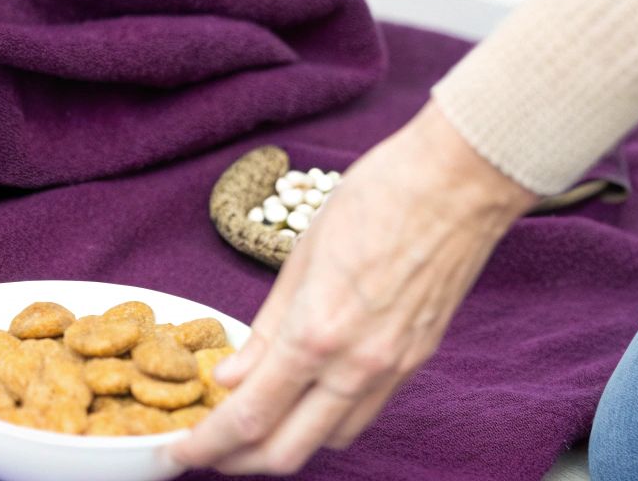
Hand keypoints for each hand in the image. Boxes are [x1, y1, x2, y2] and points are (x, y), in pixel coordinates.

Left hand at [173, 101, 537, 473]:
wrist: (458, 183)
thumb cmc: (376, 199)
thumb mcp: (299, 259)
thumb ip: (264, 329)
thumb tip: (230, 376)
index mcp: (316, 335)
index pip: (249, 418)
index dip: (206, 445)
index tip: (179, 453)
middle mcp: (357, 367)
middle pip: (288, 452)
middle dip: (240, 463)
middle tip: (208, 451)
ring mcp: (393, 370)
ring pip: (330, 440)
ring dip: (286, 444)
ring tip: (252, 425)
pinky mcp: (417, 362)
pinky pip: (365, 413)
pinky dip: (327, 420)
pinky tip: (304, 398)